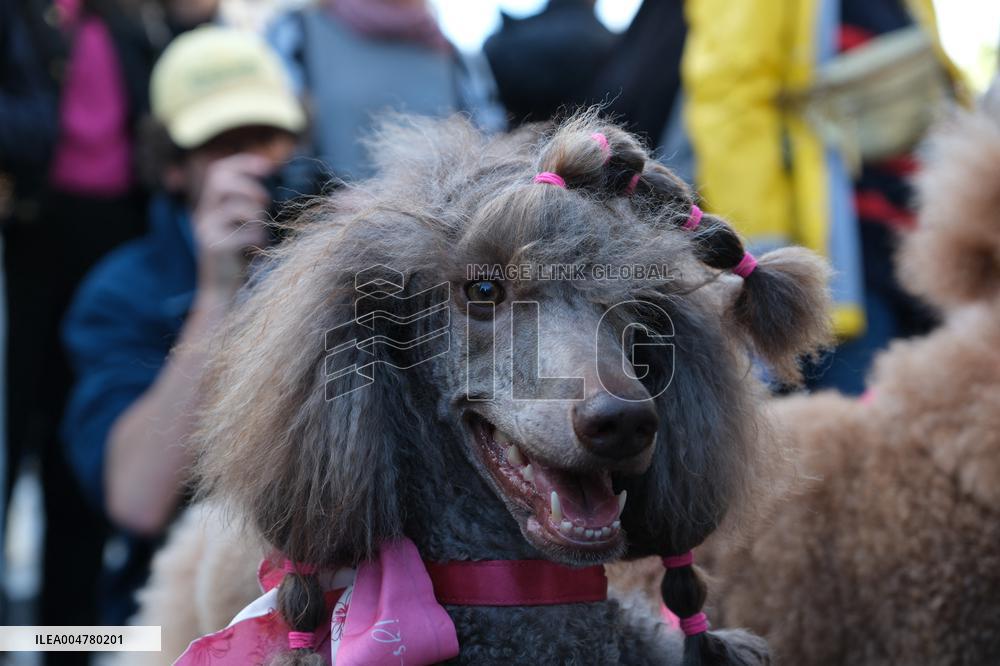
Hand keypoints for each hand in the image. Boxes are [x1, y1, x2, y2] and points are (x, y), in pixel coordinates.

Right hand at [192, 153, 273, 297]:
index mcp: (209, 207)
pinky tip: (258, 251)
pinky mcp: (215, 247)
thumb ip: (245, 206)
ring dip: (257, 217)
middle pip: (219, 179)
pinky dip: (259, 239)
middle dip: (248, 185)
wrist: (221, 293)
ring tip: (260, 234)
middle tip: (266, 201)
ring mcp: (206, 230)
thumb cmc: (238, 259)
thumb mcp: (239, 227)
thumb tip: (267, 183)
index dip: (243, 162)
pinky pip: (246, 232)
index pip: (218, 170)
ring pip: (236, 206)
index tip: (269, 165)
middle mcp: (203, 215)